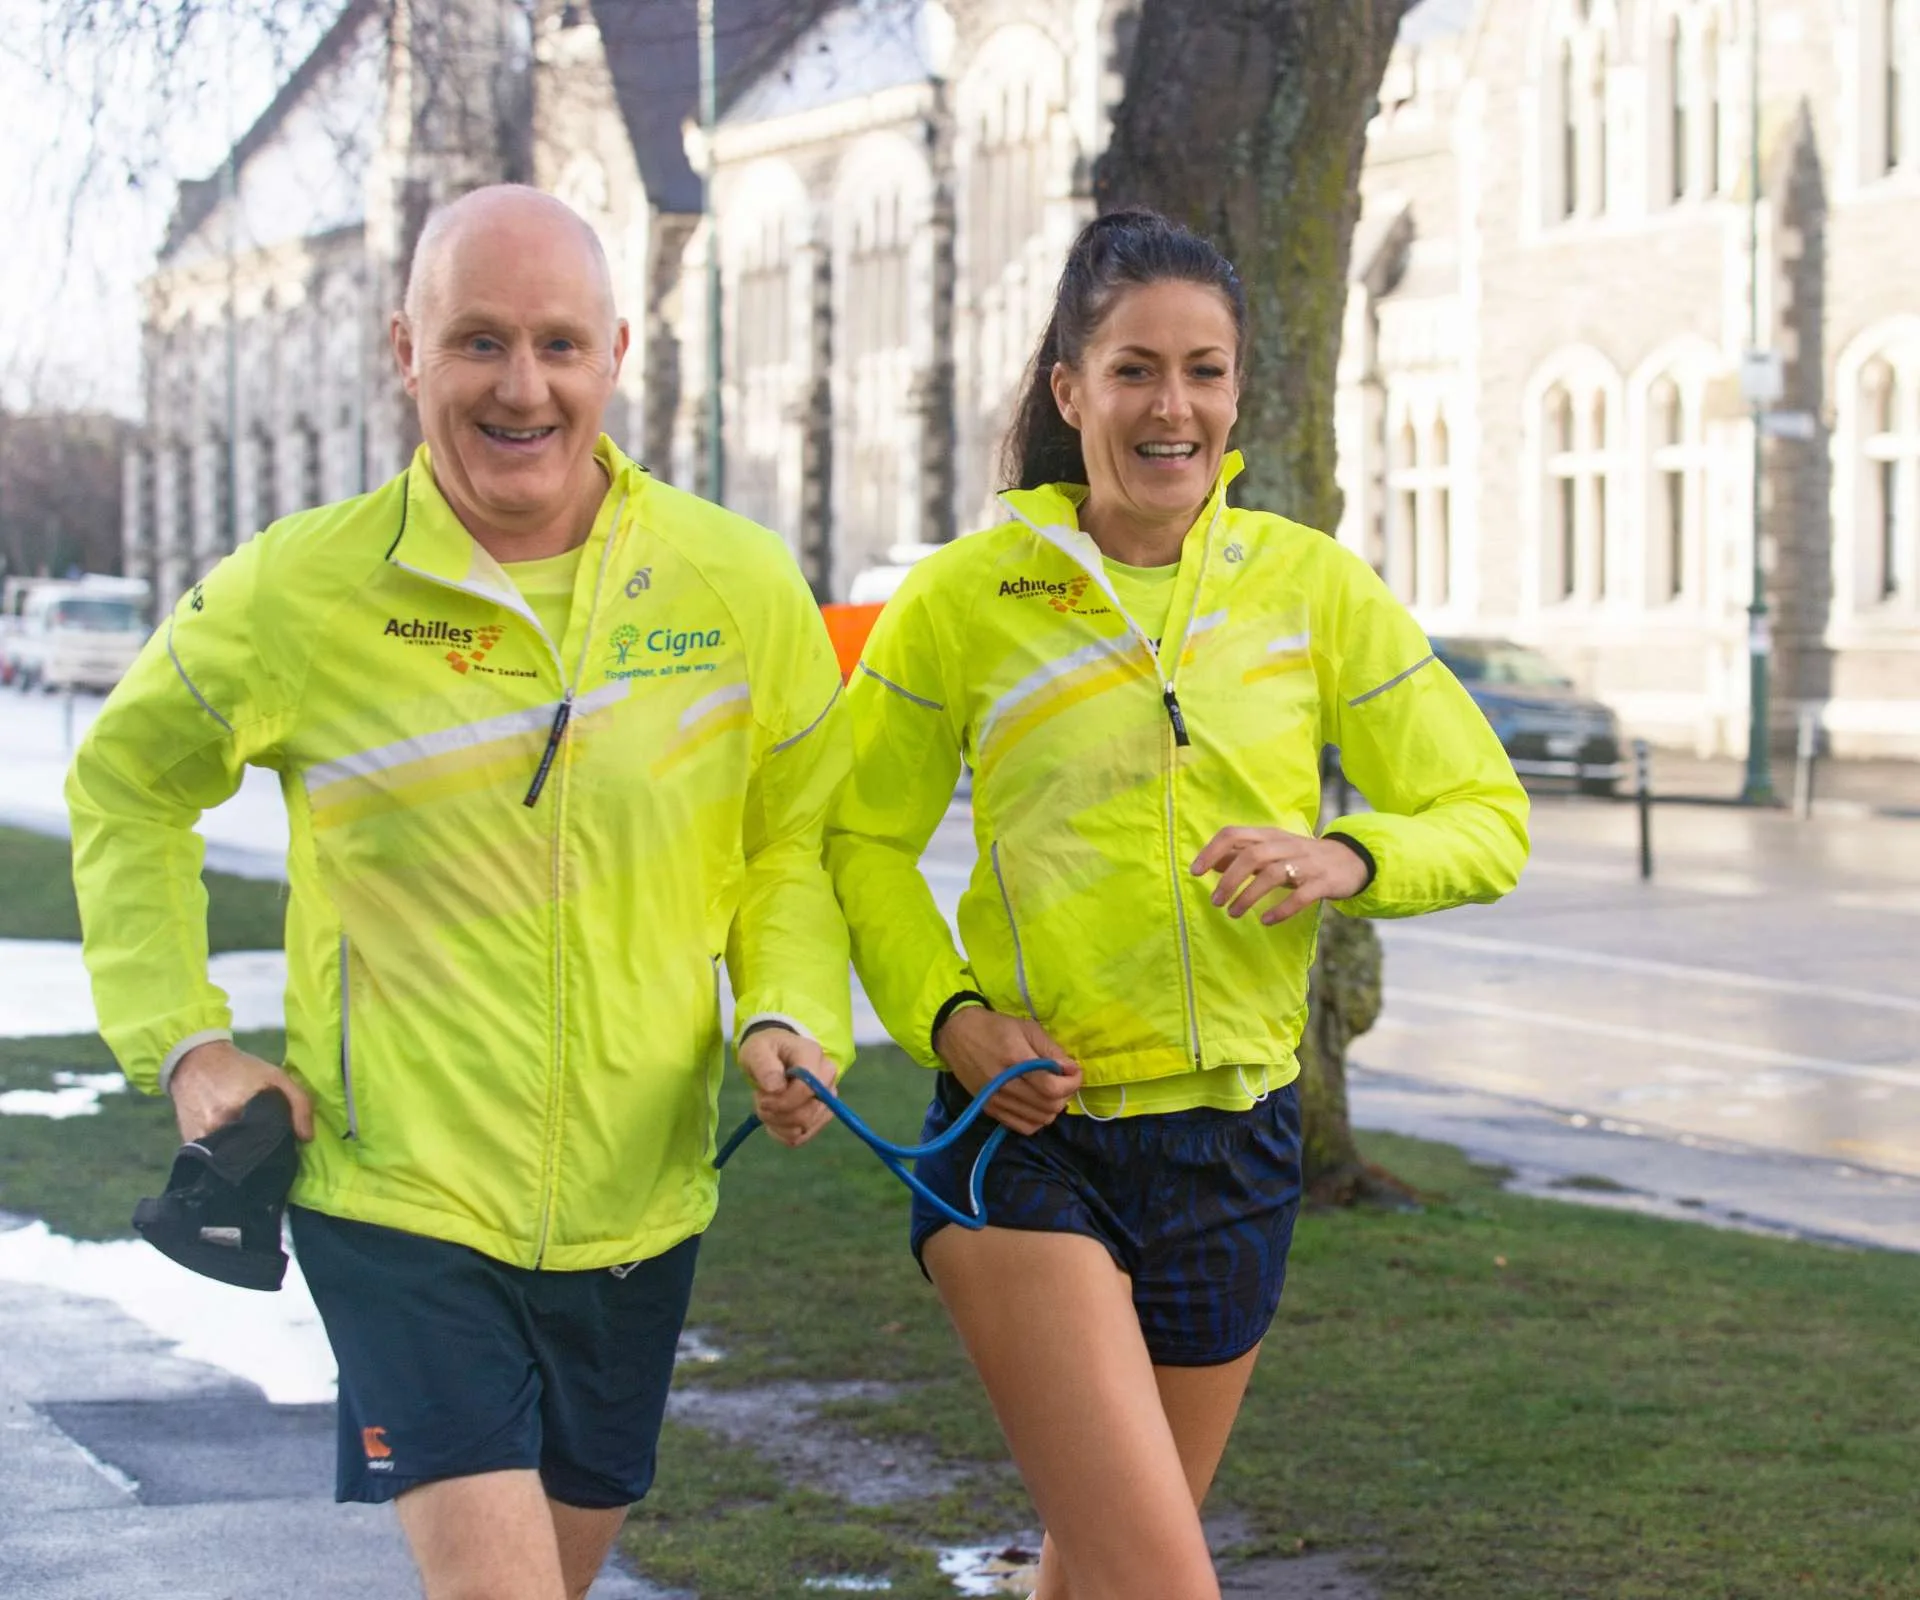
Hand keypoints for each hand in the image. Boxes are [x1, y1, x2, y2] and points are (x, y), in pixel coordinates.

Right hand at [169, 1039, 314, 1143]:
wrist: (195, 1061)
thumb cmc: (241, 1068)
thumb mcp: (276, 1076)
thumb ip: (299, 1103)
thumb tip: (307, 1137)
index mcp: (240, 1113)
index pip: (267, 1146)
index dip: (277, 1147)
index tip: (282, 1143)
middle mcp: (217, 1130)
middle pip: (247, 1156)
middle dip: (260, 1153)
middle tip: (266, 1143)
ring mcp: (199, 1139)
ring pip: (228, 1159)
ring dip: (241, 1155)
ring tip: (249, 1142)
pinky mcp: (189, 1143)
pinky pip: (211, 1156)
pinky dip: (223, 1152)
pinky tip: (231, 1141)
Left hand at [736, 1027, 838, 1147]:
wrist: (773, 1055)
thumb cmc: (765, 1050)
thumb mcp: (756, 1050)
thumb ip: (764, 1065)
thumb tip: (775, 1087)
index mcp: (813, 1055)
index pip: (807, 1089)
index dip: (782, 1101)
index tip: (762, 1098)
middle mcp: (827, 1077)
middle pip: (807, 1113)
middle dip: (777, 1114)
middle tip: (761, 1101)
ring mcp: (828, 1098)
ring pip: (804, 1128)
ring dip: (777, 1123)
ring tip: (767, 1106)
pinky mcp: (822, 1115)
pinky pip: (802, 1137)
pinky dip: (782, 1133)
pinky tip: (773, 1118)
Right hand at [932, 1006, 1081, 1135]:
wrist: (957, 1035)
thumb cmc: (995, 1027)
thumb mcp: (1027, 1028)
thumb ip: (1051, 1050)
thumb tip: (1071, 1069)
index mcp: (1015, 1060)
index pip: (1052, 1087)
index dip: (1072, 1083)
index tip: (1074, 1072)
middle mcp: (1005, 1086)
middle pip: (1049, 1106)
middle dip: (1065, 1094)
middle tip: (1063, 1079)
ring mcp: (996, 1101)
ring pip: (1040, 1120)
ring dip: (1053, 1107)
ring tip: (1050, 1090)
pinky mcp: (990, 1110)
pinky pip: (1024, 1127)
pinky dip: (1037, 1119)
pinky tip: (1036, 1104)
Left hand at [1191, 827, 1371, 925]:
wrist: (1350, 861)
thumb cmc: (1301, 858)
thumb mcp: (1271, 852)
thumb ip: (1243, 855)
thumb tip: (1211, 863)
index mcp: (1270, 835)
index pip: (1234, 834)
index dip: (1212, 851)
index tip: (1195, 872)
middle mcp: (1286, 845)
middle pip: (1252, 856)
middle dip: (1229, 880)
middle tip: (1215, 901)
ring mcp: (1306, 863)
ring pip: (1273, 874)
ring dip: (1248, 895)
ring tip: (1233, 913)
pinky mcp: (1323, 882)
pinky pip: (1301, 896)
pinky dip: (1281, 909)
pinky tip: (1266, 920)